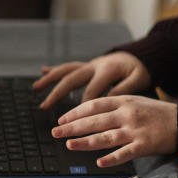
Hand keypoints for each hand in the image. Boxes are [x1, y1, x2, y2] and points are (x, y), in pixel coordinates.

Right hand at [33, 52, 150, 108]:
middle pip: (70, 80)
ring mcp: (88, 65)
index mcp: (106, 71)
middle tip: (45, 106)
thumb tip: (108, 99)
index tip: (76, 122)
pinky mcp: (87, 65)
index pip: (90, 92)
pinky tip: (43, 71)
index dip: (83, 107)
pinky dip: (55, 69)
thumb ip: (124, 89)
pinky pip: (68, 67)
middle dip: (56, 94)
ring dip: (49, 79)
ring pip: (65, 71)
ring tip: (36, 87)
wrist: (141, 55)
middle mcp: (94, 66)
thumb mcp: (140, 79)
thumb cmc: (140, 70)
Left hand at [51, 95, 176, 167]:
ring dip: (85, 142)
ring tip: (69, 145)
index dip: (75, 112)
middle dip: (72, 127)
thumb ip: (114, 106)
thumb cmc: (158, 113)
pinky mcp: (145, 145)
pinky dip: (111, 158)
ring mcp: (135, 130)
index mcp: (124, 101)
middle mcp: (127, 114)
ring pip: (105, 137)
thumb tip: (89, 114)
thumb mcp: (135, 101)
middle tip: (55, 132)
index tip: (61, 119)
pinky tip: (99, 162)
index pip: (93, 105)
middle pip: (94, 121)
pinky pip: (125, 153)